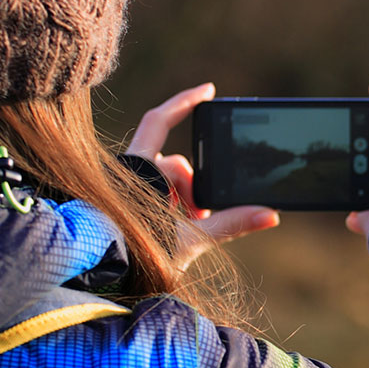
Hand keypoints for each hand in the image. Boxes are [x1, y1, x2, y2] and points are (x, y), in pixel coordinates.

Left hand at [128, 82, 279, 265]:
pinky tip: (174, 229)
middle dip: (193, 187)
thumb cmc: (135, 257)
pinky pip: (156, 192)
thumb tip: (268, 214)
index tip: (208, 91)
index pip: (160, 121)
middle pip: (174, 162)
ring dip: (183, 200)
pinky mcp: (125, 202)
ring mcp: (126, 188)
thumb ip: (229, 225)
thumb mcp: (188, 240)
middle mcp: (129, 173)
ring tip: (187, 229)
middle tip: (200, 217)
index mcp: (137, 171)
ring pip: (166, 180)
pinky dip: (170, 205)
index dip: (184, 101)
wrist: (100, 276)